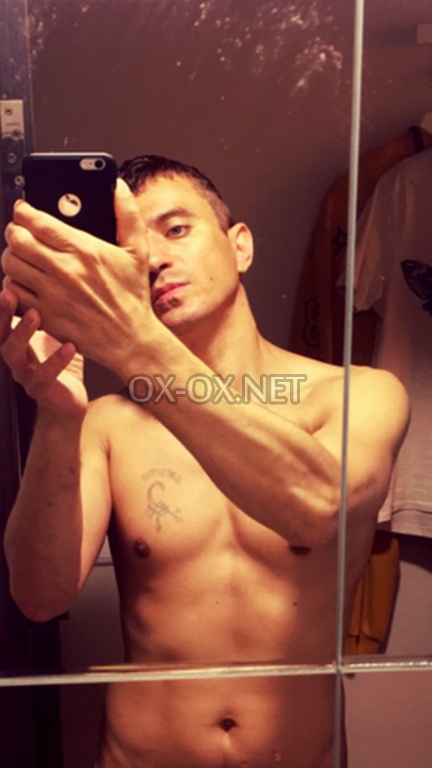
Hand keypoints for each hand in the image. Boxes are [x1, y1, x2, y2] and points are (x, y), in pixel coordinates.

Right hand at [0, 288, 87, 418]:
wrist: (68, 405)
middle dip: (4, 315)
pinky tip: (70, 346)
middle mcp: (16, 360)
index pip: (3, 324)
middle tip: (10, 294)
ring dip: (23, 332)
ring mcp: (26, 376)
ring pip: (15, 355)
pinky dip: (56, 360)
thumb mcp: (56, 337)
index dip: (1, 308)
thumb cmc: (62, 367)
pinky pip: (44, 375)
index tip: (6, 285)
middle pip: (2, 336)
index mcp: (18, 346)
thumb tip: (59, 283)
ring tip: (35, 314)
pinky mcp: (41, 390)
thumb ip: (52, 317)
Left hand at [1, 180, 155, 373]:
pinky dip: (12, 286)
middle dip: (14, 232)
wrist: (130, 338)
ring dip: (10, 257)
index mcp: (84, 250)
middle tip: (19, 233)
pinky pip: (13, 294)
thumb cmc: (133, 296)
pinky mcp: (45, 315)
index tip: (23, 210)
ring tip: (21, 257)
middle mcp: (64, 271)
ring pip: (10, 265)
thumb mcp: (138, 251)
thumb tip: (119, 187)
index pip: (36, 221)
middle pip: (17, 240)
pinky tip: (24, 283)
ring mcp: (52, 295)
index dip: (23, 211)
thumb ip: (127, 214)